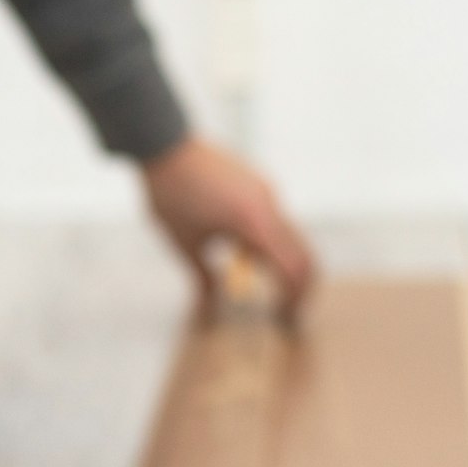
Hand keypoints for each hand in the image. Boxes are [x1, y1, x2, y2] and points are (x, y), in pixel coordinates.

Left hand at [142, 135, 316, 316]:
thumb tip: (209, 307)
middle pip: (303, 255)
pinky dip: (272, 247)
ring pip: (292, 239)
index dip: (293, 299)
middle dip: (299, 287)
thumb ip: (203, 278)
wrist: (164, 144)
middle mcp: (268, 206)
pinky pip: (277, 223)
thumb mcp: (184, 243)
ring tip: (265, 290)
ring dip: (284, 267)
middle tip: (286, 314)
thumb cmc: (170, 195)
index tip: (284, 321)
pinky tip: (245, 256)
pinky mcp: (260, 186)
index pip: (291, 269)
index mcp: (252, 223)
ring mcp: (267, 193)